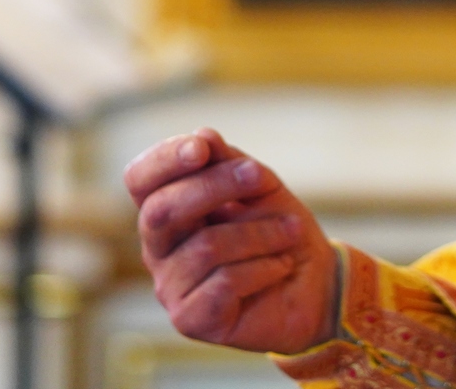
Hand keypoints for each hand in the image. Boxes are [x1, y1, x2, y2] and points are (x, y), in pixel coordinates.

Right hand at [124, 129, 337, 353]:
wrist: (315, 283)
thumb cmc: (279, 229)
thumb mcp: (260, 186)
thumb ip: (230, 162)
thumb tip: (203, 136)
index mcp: (167, 209)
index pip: (139, 180)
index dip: (163, 160)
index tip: (203, 147)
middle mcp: (158, 249)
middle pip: (161, 210)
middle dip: (215, 186)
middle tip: (261, 178)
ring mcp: (170, 287)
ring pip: (205, 246)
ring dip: (259, 232)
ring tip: (290, 232)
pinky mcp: (191, 320)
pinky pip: (224, 282)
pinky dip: (263, 267)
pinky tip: (280, 265)